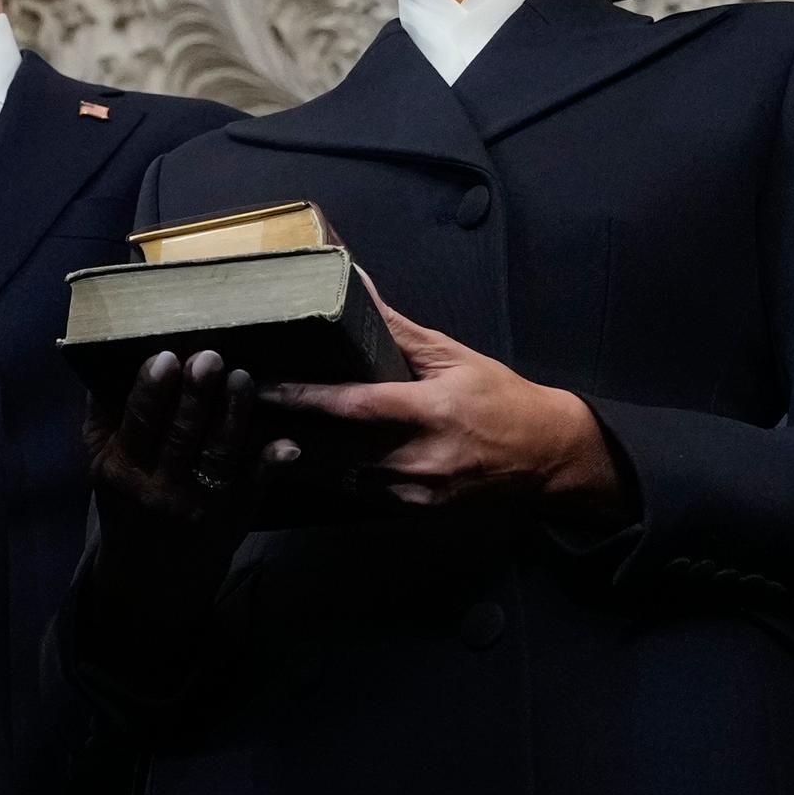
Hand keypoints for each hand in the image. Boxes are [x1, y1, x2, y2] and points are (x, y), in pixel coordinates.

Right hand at [85, 349, 295, 531]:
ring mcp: (202, 504)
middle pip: (182, 435)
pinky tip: (286, 442)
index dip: (151, 390)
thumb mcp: (99, 464)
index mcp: (122, 470)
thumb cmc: (126, 504)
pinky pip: (255, 484)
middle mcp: (161, 489)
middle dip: (197, 395)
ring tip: (242, 377)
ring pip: (220, 453)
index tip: (167, 356)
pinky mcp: (235, 515)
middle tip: (210, 357)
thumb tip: (103, 361)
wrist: (152, 578)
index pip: (137, 424)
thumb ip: (102, 417)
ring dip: (233, 414)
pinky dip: (270, 462)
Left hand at [270, 290, 617, 514]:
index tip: (263, 386)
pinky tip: (312, 455)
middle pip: (336, 449)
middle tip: (247, 411)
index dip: (304, 397)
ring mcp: (417, 492)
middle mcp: (420, 458)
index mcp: (430, 412)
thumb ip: (399, 329)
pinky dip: (337, 473)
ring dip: (307, 456)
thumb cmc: (499, 397)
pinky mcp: (416, 511)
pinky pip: (362, 492)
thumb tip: (357, 283)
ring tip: (267, 431)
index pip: (353, 405)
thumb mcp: (454, 356)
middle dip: (291, 431)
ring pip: (343, 476)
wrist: (546, 457)